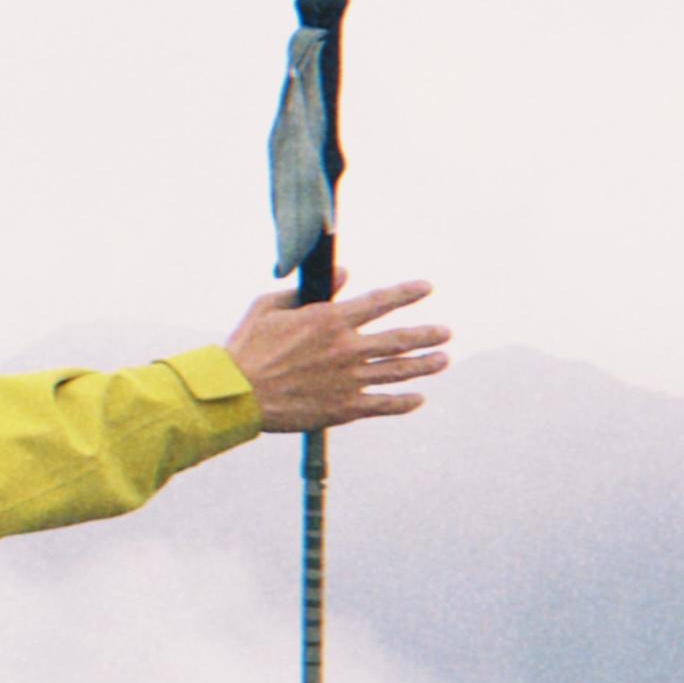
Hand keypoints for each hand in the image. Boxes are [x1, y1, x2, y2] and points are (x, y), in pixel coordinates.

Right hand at [224, 279, 448, 434]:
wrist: (237, 394)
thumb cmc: (247, 347)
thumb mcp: (269, 307)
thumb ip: (307, 291)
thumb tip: (344, 274)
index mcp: (329, 321)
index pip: (379, 302)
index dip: (407, 293)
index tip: (427, 287)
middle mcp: (346, 349)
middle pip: (399, 340)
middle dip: (427, 334)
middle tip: (446, 332)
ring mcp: (348, 380)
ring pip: (398, 371)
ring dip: (424, 365)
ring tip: (443, 360)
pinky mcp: (344, 408)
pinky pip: (383, 404)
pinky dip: (404, 402)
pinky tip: (418, 398)